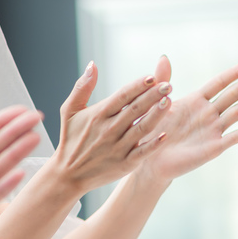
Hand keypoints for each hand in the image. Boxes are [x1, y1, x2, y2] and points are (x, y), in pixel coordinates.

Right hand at [53, 62, 170, 195]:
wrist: (68, 173)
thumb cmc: (70, 138)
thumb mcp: (69, 110)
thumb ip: (82, 87)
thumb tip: (92, 64)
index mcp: (98, 114)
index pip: (122, 96)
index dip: (138, 86)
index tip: (152, 76)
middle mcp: (109, 129)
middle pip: (135, 109)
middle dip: (153, 96)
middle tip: (169, 85)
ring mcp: (117, 147)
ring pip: (141, 128)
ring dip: (156, 115)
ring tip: (169, 101)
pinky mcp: (124, 164)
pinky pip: (141, 153)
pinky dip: (153, 145)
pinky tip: (165, 134)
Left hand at [136, 56, 237, 184]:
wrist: (149, 159)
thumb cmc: (152, 130)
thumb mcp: (155, 103)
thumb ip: (162, 81)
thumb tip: (164, 56)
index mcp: (196, 101)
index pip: (219, 83)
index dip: (235, 73)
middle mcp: (208, 114)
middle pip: (234, 95)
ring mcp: (213, 130)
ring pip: (237, 112)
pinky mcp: (213, 148)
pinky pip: (233, 137)